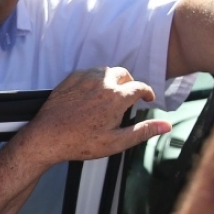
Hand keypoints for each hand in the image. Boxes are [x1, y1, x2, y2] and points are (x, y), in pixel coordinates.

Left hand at [18, 67, 171, 167]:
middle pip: (124, 74)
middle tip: (130, 96)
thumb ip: (143, 131)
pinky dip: (95, 78)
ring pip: (106, 70)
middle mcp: (102, 83)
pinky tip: (93, 90)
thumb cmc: (81, 142)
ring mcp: (84, 79)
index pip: (139, 87)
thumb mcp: (117, 142)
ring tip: (112, 93)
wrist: (48, 137)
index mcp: (116, 98)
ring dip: (113, 79)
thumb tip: (166, 125)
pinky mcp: (70, 79)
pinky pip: (88, 72)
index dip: (147, 92)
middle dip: (130, 83)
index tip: (148, 98)